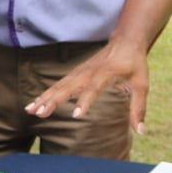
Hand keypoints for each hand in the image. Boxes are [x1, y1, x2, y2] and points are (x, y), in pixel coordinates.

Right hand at [27, 41, 148, 133]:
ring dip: (44, 98)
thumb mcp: (141, 85)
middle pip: (67, 87)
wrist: (125, 41)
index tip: (77, 115)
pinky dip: (46, 93)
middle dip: (53, 101)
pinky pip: (58, 84)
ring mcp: (80, 71)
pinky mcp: (76, 73)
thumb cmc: (134, 64)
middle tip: (40, 114)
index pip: (93, 89)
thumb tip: (140, 131)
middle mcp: (89, 72)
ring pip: (59, 85)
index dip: (85, 101)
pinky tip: (36, 103)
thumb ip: (138, 108)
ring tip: (30, 111)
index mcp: (106, 74)